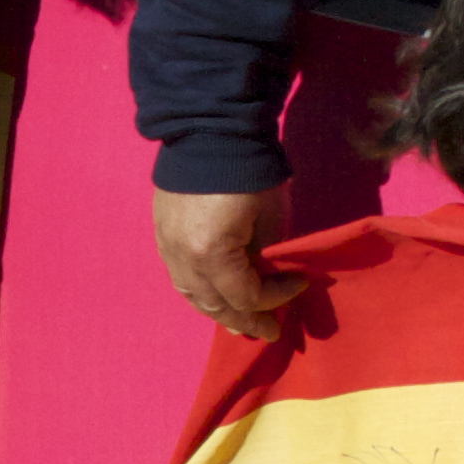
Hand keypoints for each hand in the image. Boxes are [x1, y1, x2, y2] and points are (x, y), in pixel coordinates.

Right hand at [151, 184, 303, 337]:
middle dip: (245, 320)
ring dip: (218, 311)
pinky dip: (200, 292)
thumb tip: (260, 277)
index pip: (246, 296)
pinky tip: (213, 295)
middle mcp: (184, 260)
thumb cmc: (251, 174)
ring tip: (239, 322)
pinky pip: (180, 277)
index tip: (301, 283)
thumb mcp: (268, 220)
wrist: (211, 133)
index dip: (276, 297)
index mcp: (213, 255)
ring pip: (192, 296)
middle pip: (215, 305)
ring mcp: (168, 249)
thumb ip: (262, 257)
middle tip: (269, 330)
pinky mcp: (162, 237)